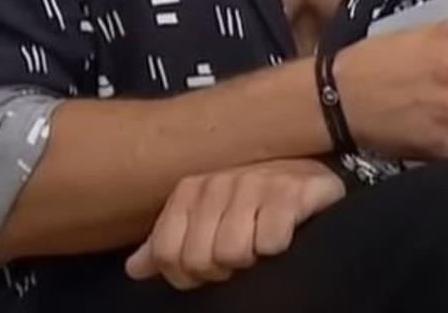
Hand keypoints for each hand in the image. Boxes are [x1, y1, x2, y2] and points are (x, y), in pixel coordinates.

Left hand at [125, 158, 344, 289]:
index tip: (210, 267)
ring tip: (260, 243)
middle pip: (199, 257)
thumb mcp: (209, 217)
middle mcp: (220, 181)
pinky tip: (284, 233)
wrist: (313, 173)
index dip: (186, 274)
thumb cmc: (256, 201)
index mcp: (192, 188)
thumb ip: (170, 241)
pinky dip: (278, 246)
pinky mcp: (291, 191)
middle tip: (242, 255)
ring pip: (233, 252)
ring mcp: (255, 183)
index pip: (167, 252)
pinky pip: (271, 241)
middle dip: (221, 269)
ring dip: (251, 259)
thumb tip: (134, 268)